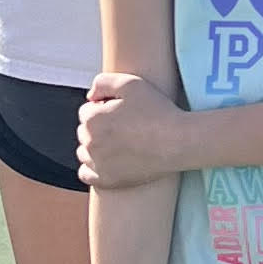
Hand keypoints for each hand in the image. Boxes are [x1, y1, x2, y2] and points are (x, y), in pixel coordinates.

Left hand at [76, 70, 189, 188]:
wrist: (178, 142)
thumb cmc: (157, 111)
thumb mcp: (131, 84)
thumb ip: (102, 83)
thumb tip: (90, 97)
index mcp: (92, 119)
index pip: (86, 112)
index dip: (104, 108)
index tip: (122, 112)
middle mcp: (90, 143)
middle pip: (85, 132)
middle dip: (99, 127)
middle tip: (124, 127)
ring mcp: (97, 164)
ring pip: (84, 152)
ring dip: (95, 147)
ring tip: (120, 143)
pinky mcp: (106, 181)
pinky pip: (86, 174)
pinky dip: (92, 168)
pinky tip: (108, 161)